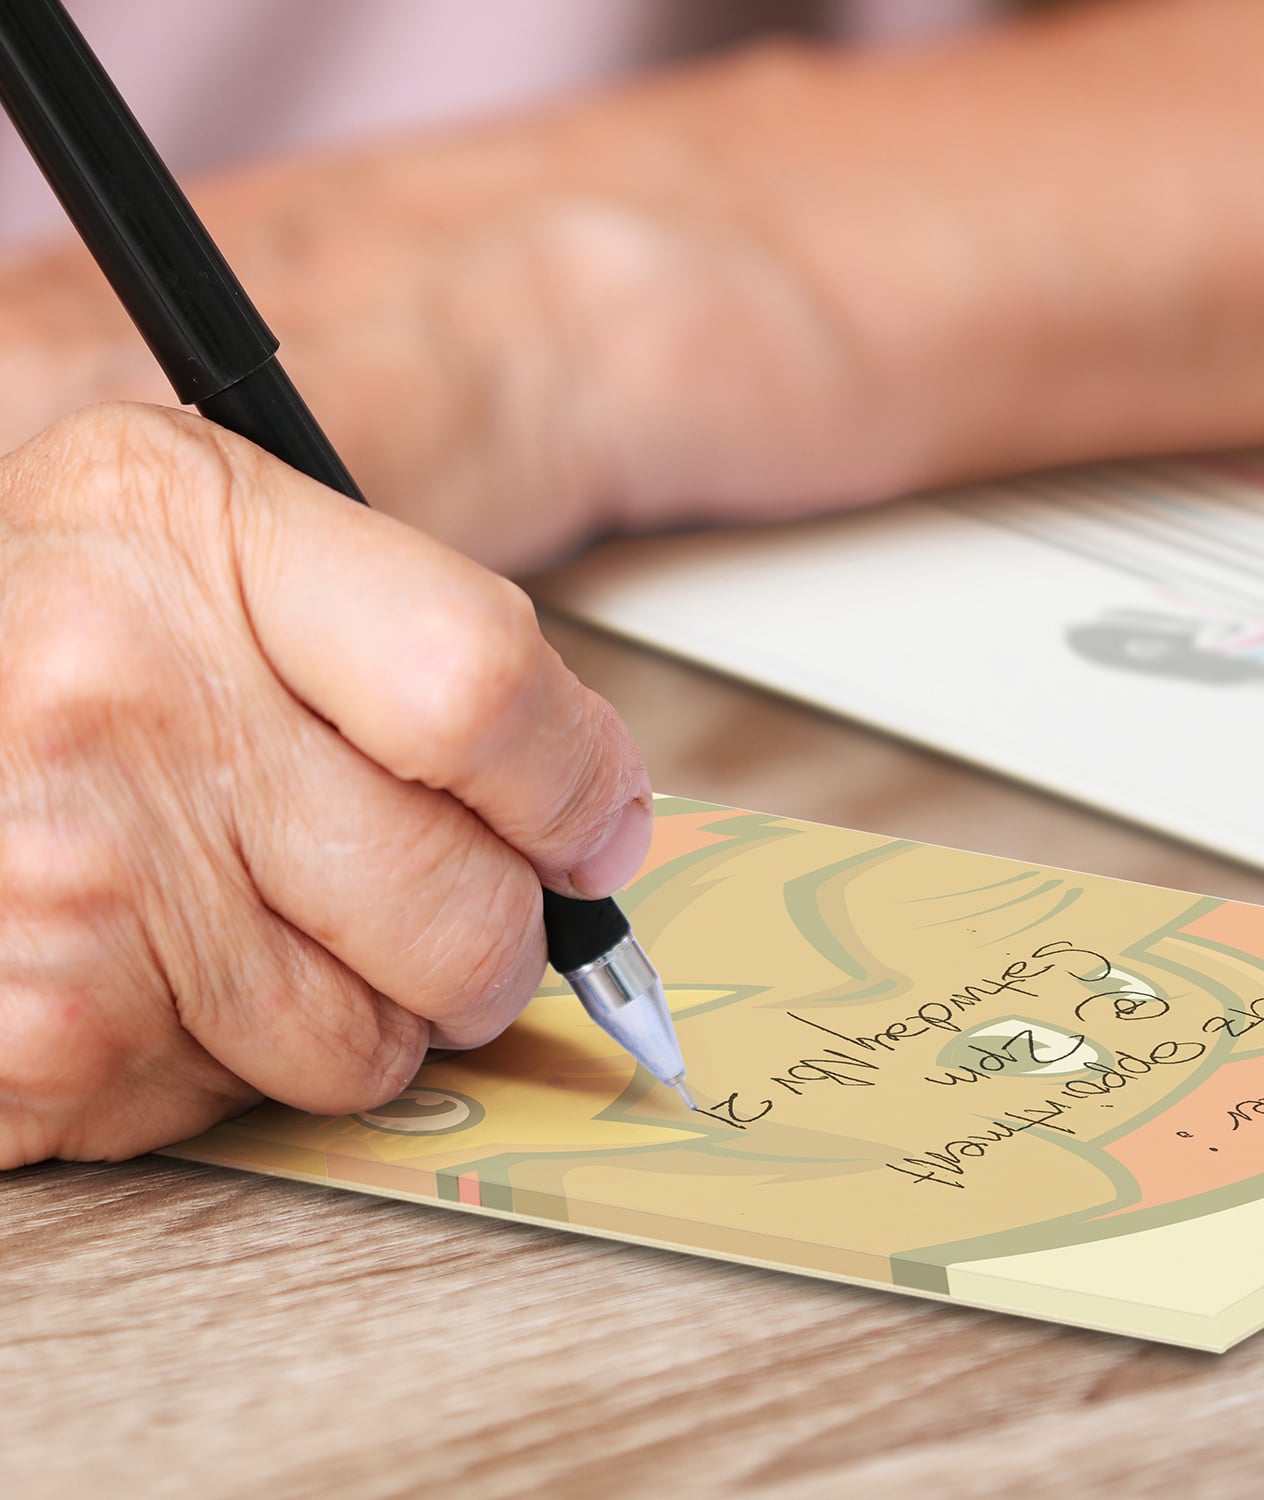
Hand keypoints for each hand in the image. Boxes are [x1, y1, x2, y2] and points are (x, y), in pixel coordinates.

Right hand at [0, 402, 651, 1165]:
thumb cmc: (69, 635)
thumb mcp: (227, 542)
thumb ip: (430, 645)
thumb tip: (602, 827)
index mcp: (191, 532)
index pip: (477, 694)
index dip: (571, 789)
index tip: (586, 833)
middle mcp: (116, 701)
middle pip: (459, 910)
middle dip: (492, 940)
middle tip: (433, 903)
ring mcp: (67, 886)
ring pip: (370, 1045)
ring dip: (363, 1009)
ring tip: (259, 914)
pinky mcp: (33, 1040)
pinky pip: (244, 1109)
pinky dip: (236, 1063)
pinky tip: (161, 968)